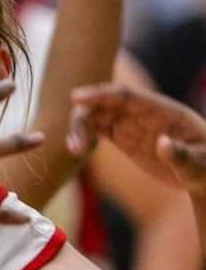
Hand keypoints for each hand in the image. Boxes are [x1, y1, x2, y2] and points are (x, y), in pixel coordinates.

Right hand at [69, 84, 205, 194]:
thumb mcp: (200, 164)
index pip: (127, 96)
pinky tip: (75, 150)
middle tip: (75, 143)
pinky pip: (96, 129)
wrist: (201, 175)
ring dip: (79, 127)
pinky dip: (82, 136)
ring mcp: (131, 124)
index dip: (101, 95)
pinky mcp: (123, 137)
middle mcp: (143, 113)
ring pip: (97, 115)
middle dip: (84, 115)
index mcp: (163, 111)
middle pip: (105, 104)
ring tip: (74, 150)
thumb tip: (162, 143)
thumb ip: (182, 155)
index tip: (76, 98)